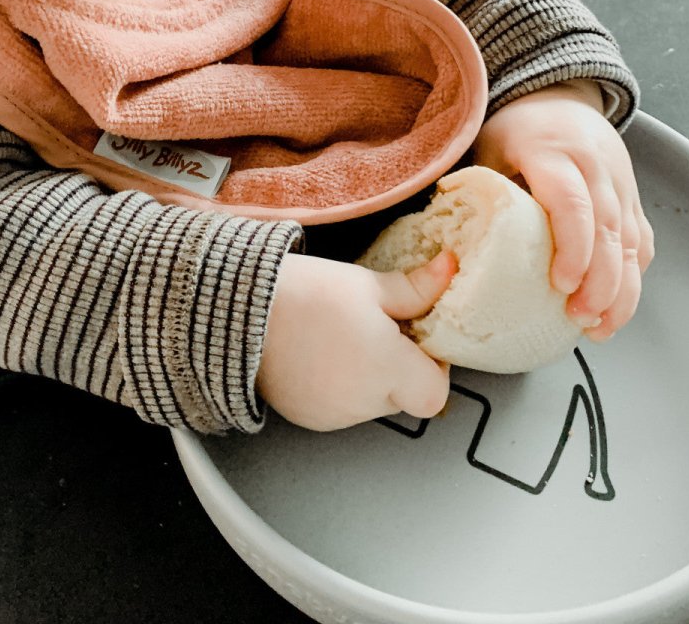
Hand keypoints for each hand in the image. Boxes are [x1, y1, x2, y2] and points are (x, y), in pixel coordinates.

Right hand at [256, 250, 454, 430]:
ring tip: (342, 336)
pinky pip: (341, 406)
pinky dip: (340, 385)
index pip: (436, 392)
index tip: (419, 338)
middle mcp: (363, 401)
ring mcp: (335, 415)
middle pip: (404, 396)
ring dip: (369, 376)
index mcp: (387, 368)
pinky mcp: (310, 417)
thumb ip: (415, 288)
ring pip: (372, 401)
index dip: (434, 366)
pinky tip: (321, 351)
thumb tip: (449, 271)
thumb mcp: (366, 283)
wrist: (240, 311)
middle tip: (378, 327)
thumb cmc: (303, 294)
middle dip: (399, 365)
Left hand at [472, 79, 653, 339]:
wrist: (558, 97)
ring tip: (599, 328)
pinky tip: (615, 306)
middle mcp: (594, 167)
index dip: (572, 247)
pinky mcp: (632, 197)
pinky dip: (633, 277)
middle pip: (609, 230)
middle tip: (580, 319)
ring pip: (632, 241)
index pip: (571, 204)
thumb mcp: (488, 150)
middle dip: (601, 282)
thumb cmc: (515, 131)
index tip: (562, 284)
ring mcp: (619, 182)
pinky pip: (641, 240)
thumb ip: (481, 194)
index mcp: (552, 152)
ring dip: (621, 289)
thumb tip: (453, 248)